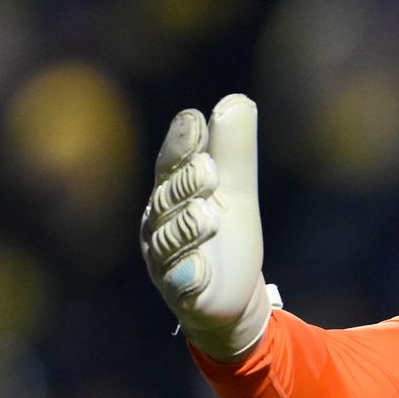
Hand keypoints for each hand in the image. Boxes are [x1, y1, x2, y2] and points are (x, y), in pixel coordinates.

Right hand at [141, 93, 274, 360]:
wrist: (235, 297)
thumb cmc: (227, 236)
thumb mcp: (236, 191)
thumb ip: (234, 151)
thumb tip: (237, 100)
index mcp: (172, 193)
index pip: (172, 163)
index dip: (182, 144)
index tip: (196, 123)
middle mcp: (161, 224)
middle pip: (169, 199)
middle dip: (187, 183)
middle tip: (209, 169)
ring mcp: (167, 261)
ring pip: (171, 240)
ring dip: (188, 227)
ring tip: (208, 215)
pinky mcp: (183, 295)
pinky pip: (181, 284)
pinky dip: (189, 276)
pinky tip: (200, 269)